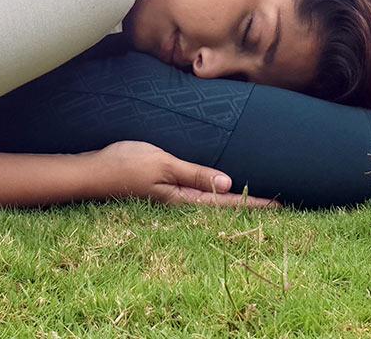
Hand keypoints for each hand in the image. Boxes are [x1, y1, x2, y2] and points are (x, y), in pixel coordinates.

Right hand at [93, 141, 278, 207]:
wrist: (91, 172)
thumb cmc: (125, 164)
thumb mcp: (163, 164)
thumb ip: (194, 174)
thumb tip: (228, 184)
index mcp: (183, 198)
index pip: (226, 201)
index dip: (253, 203)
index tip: (279, 205)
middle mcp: (180, 202)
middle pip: (221, 206)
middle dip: (248, 205)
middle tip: (278, 205)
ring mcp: (171, 198)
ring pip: (210, 202)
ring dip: (233, 201)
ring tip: (256, 200)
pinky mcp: (163, 191)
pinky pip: (196, 195)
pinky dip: (214, 195)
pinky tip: (219, 191)